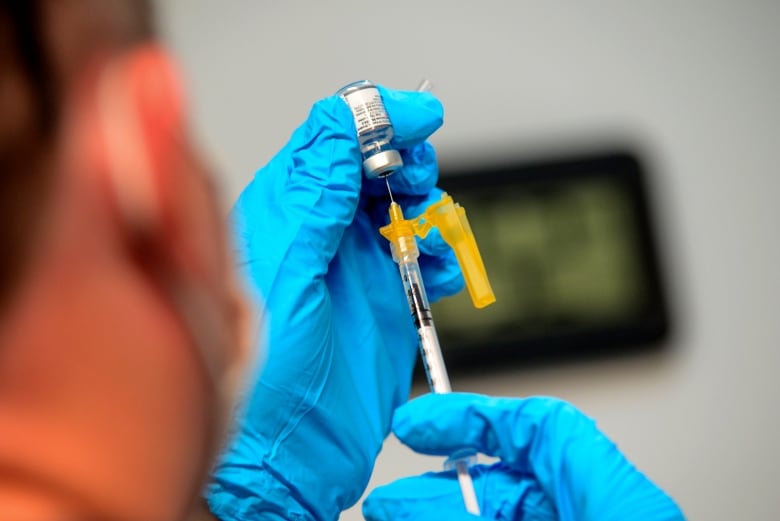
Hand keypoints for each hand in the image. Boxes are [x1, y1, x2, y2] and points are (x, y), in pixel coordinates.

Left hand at [205, 86, 462, 520]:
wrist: (282, 463)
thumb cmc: (261, 385)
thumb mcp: (286, 281)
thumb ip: (313, 204)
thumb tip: (340, 130)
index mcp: (281, 218)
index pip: (327, 139)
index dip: (374, 119)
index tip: (416, 119)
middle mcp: (317, 237)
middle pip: (369, 165)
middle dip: (403, 162)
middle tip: (415, 182)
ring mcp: (351, 269)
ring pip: (398, 208)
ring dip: (425, 209)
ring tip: (427, 234)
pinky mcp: (381, 302)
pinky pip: (419, 258)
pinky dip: (439, 255)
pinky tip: (439, 270)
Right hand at [363, 393, 684, 520]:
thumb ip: (480, 510)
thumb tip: (403, 501)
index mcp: (617, 498)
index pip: (543, 427)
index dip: (474, 413)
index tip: (418, 422)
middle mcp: (594, 510)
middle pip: (511, 476)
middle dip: (442, 484)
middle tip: (388, 498)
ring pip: (501, 509)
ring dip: (442, 508)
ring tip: (390, 514)